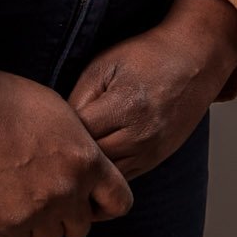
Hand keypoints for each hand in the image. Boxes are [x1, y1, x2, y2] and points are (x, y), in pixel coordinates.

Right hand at [0, 69, 133, 236]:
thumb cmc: (8, 100)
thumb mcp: (59, 113)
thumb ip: (76, 145)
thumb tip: (78, 161)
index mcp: (88, 160)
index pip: (120, 203)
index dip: (103, 206)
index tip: (87, 202)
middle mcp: (69, 190)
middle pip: (80, 229)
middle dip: (64, 216)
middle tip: (42, 197)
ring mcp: (40, 209)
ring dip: (36, 226)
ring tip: (18, 201)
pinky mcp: (9, 222)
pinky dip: (7, 230)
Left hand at [64, 0, 236, 181]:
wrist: (193, 61)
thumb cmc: (144, 57)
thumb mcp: (104, 66)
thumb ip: (78, 98)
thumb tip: (57, 128)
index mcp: (124, 107)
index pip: (78, 135)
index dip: (57, 134)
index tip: (42, 130)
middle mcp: (140, 135)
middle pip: (91, 162)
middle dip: (68, 158)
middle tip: (46, 152)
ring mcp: (150, 152)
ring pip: (106, 179)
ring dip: (85, 174)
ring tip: (63, 165)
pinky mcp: (155, 160)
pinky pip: (122, 179)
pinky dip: (104, 176)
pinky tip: (87, 168)